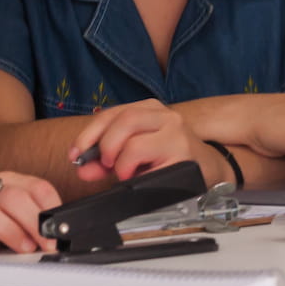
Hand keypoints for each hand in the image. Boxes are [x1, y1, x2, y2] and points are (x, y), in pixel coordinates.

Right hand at [0, 171, 61, 254]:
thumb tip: (55, 233)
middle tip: (46, 243)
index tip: (60, 229)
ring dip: (11, 232)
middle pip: (14, 198)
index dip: (52, 208)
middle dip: (35, 222)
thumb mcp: (4, 199)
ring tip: (25, 248)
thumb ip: (28, 210)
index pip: (36, 187)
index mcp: (5, 181)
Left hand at [67, 99, 229, 185]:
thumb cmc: (171, 159)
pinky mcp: (183, 154)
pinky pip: (149, 163)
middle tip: (106, 164)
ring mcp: (176, 133)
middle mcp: (164, 116)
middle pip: (123, 120)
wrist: (209, 170)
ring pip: (134, 141)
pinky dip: (134, 171)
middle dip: (105, 145)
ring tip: (124, 172)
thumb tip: (83, 167)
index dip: (89, 134)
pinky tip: (138, 176)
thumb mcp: (135, 156)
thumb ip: (107, 160)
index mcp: (150, 109)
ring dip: (121, 161)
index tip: (75, 153)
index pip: (112, 113)